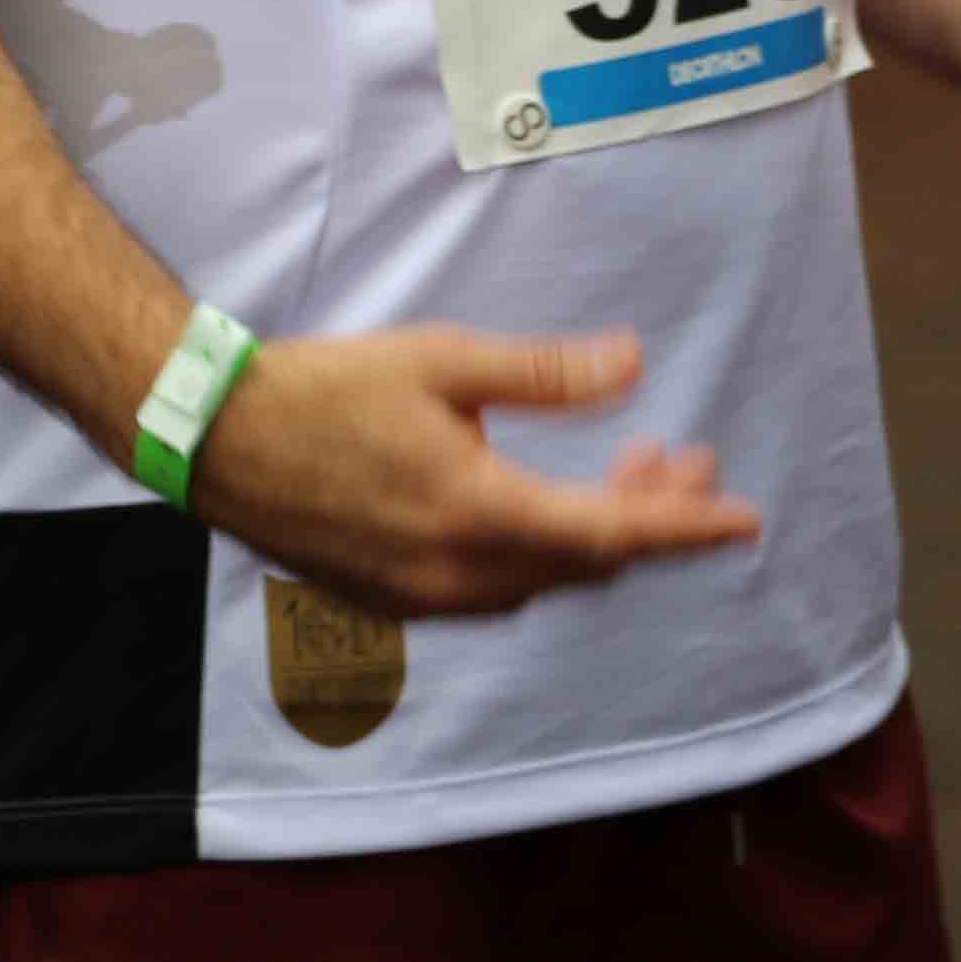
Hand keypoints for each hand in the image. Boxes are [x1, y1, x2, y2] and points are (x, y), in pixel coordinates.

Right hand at [181, 324, 761, 618]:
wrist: (215, 443)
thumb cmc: (326, 390)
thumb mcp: (444, 361)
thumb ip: (546, 374)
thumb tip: (634, 361)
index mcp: (477, 513)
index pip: (611, 532)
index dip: (686, 525)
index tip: (745, 519)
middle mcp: (458, 573)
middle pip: (588, 562)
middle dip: (651, 516)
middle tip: (688, 458)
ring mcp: (425, 598)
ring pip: (546, 580)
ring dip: (599, 533)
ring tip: (633, 465)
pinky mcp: (397, 600)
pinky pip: (500, 589)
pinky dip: (546, 552)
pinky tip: (553, 505)